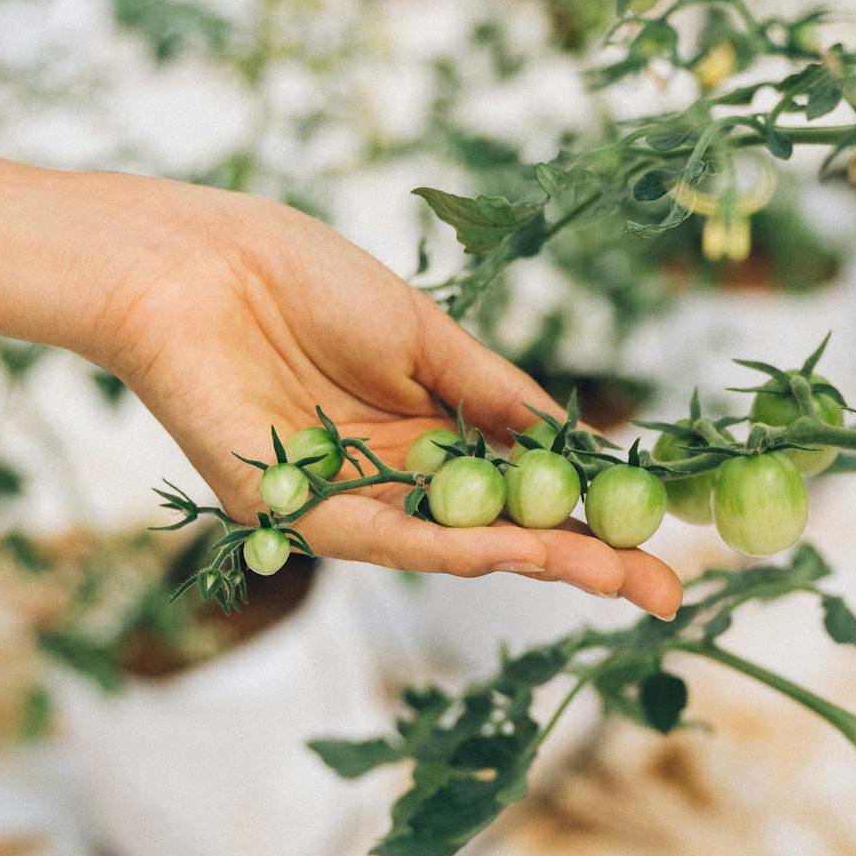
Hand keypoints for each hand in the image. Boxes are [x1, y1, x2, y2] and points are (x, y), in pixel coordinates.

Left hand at [99, 184, 682, 618]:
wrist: (191, 260)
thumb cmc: (298, 278)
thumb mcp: (423, 336)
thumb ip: (493, 395)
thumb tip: (573, 445)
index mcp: (421, 434)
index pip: (522, 491)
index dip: (590, 517)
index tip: (661, 540)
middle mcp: (388, 480)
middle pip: (499, 535)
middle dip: (582, 565)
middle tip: (663, 595)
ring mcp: (341, 501)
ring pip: (451, 546)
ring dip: (531, 563)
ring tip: (610, 578)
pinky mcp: (290, 510)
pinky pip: (380, 537)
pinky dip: (448, 547)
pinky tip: (511, 552)